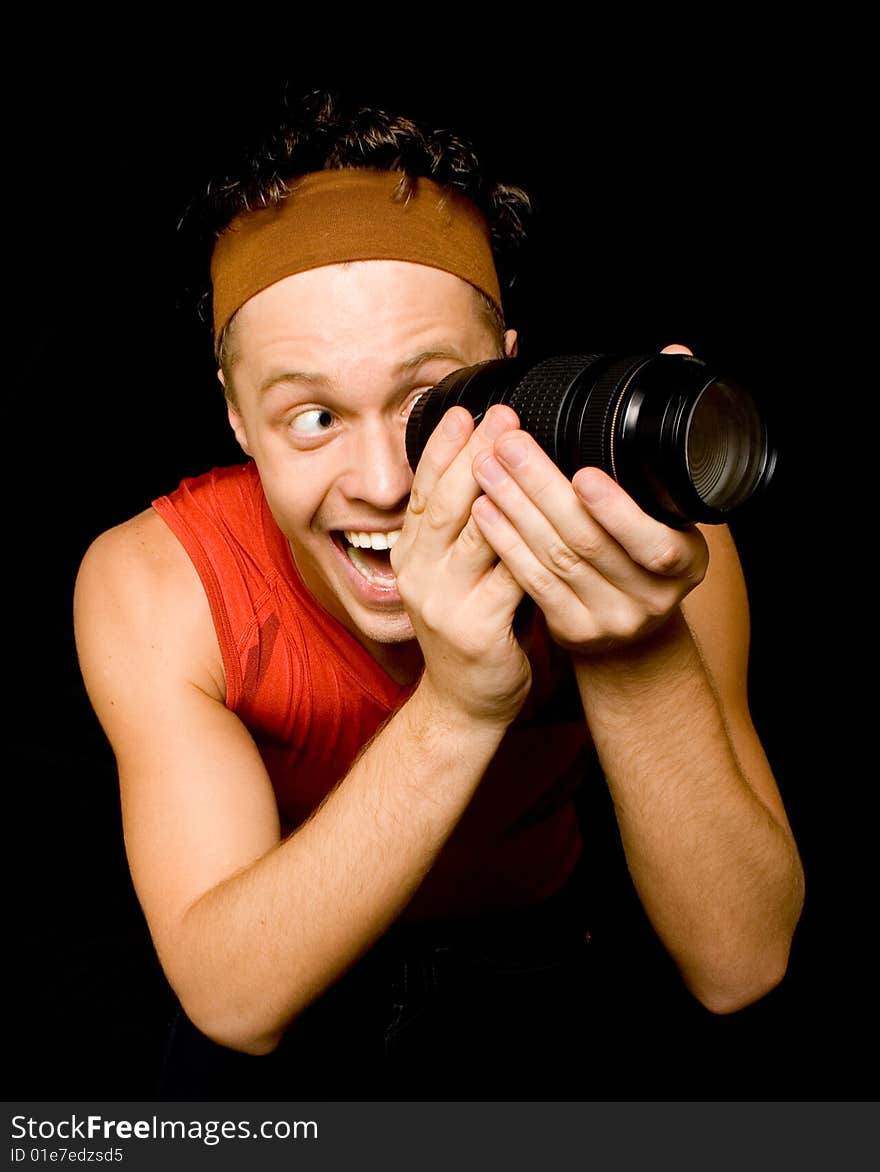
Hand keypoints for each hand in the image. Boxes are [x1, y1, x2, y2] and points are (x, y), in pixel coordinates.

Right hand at [390, 403, 532, 722]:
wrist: (467, 702)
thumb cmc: (474, 626)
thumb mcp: (456, 571)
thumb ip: (463, 527)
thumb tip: (490, 463)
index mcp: (410, 554)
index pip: (422, 490)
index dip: (443, 449)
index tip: (466, 410)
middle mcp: (417, 574)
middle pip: (446, 502)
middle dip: (475, 454)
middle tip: (503, 416)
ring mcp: (442, 602)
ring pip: (477, 533)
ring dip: (505, 488)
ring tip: (527, 452)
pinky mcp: (475, 627)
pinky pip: (510, 575)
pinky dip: (532, 543)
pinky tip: (556, 516)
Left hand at [469, 346, 708, 656]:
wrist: (639, 628)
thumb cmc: (649, 544)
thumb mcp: (671, 502)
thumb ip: (665, 430)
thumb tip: (676, 352)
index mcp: (685, 562)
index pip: (653, 542)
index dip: (617, 510)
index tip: (583, 473)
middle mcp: (651, 598)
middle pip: (589, 542)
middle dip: (543, 490)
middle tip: (506, 445)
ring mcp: (610, 620)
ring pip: (555, 560)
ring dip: (515, 510)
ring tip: (485, 467)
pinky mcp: (573, 631)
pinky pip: (532, 585)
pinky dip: (505, 544)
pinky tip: (482, 511)